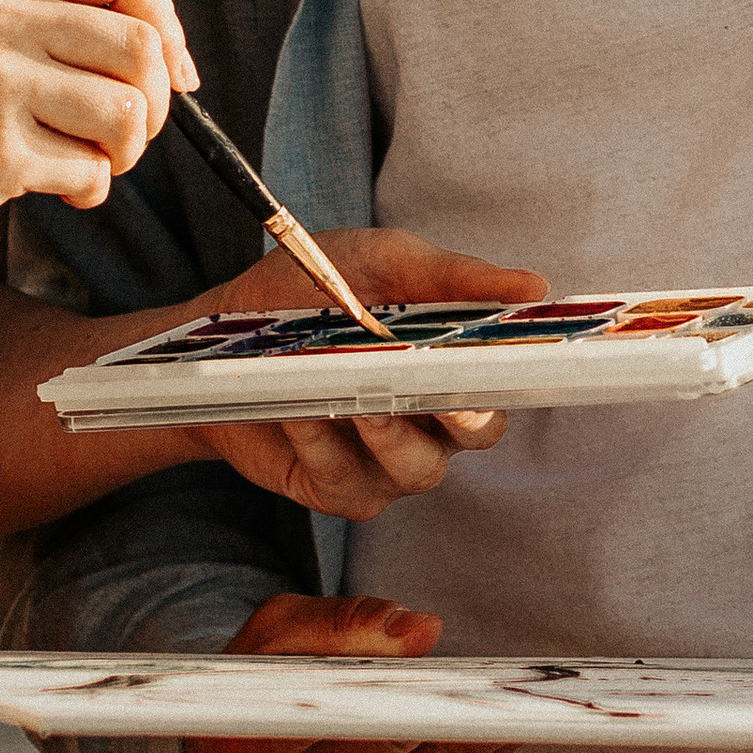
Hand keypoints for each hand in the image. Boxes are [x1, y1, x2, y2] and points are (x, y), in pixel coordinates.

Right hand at [0, 0, 195, 259]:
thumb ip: (32, 8)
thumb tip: (154, 47)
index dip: (166, 18)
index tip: (172, 69)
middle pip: (141, 44)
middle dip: (154, 103)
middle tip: (125, 135)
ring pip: (127, 112)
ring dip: (125, 152)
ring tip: (84, 164)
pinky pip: (90, 172)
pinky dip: (87, 190)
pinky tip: (49, 190)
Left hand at [181, 228, 546, 522]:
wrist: (219, 335)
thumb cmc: (313, 294)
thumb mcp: (384, 263)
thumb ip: (454, 276)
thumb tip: (533, 286)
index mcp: (453, 370)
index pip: (506, 385)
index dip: (515, 376)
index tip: (503, 357)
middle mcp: (432, 425)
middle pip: (476, 435)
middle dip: (458, 413)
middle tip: (429, 385)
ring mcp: (386, 464)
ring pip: (416, 468)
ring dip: (385, 429)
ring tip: (351, 394)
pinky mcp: (336, 488)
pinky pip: (345, 479)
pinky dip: (321, 443)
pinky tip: (297, 410)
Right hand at [187, 592, 516, 752]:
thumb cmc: (257, 691)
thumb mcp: (273, 636)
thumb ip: (340, 623)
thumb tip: (422, 630)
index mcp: (256, 750)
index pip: (340, 713)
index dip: (401, 684)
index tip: (450, 661)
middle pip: (402, 739)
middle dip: (454, 697)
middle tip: (504, 667)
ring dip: (481, 722)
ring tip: (511, 685)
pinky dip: (479, 749)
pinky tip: (493, 713)